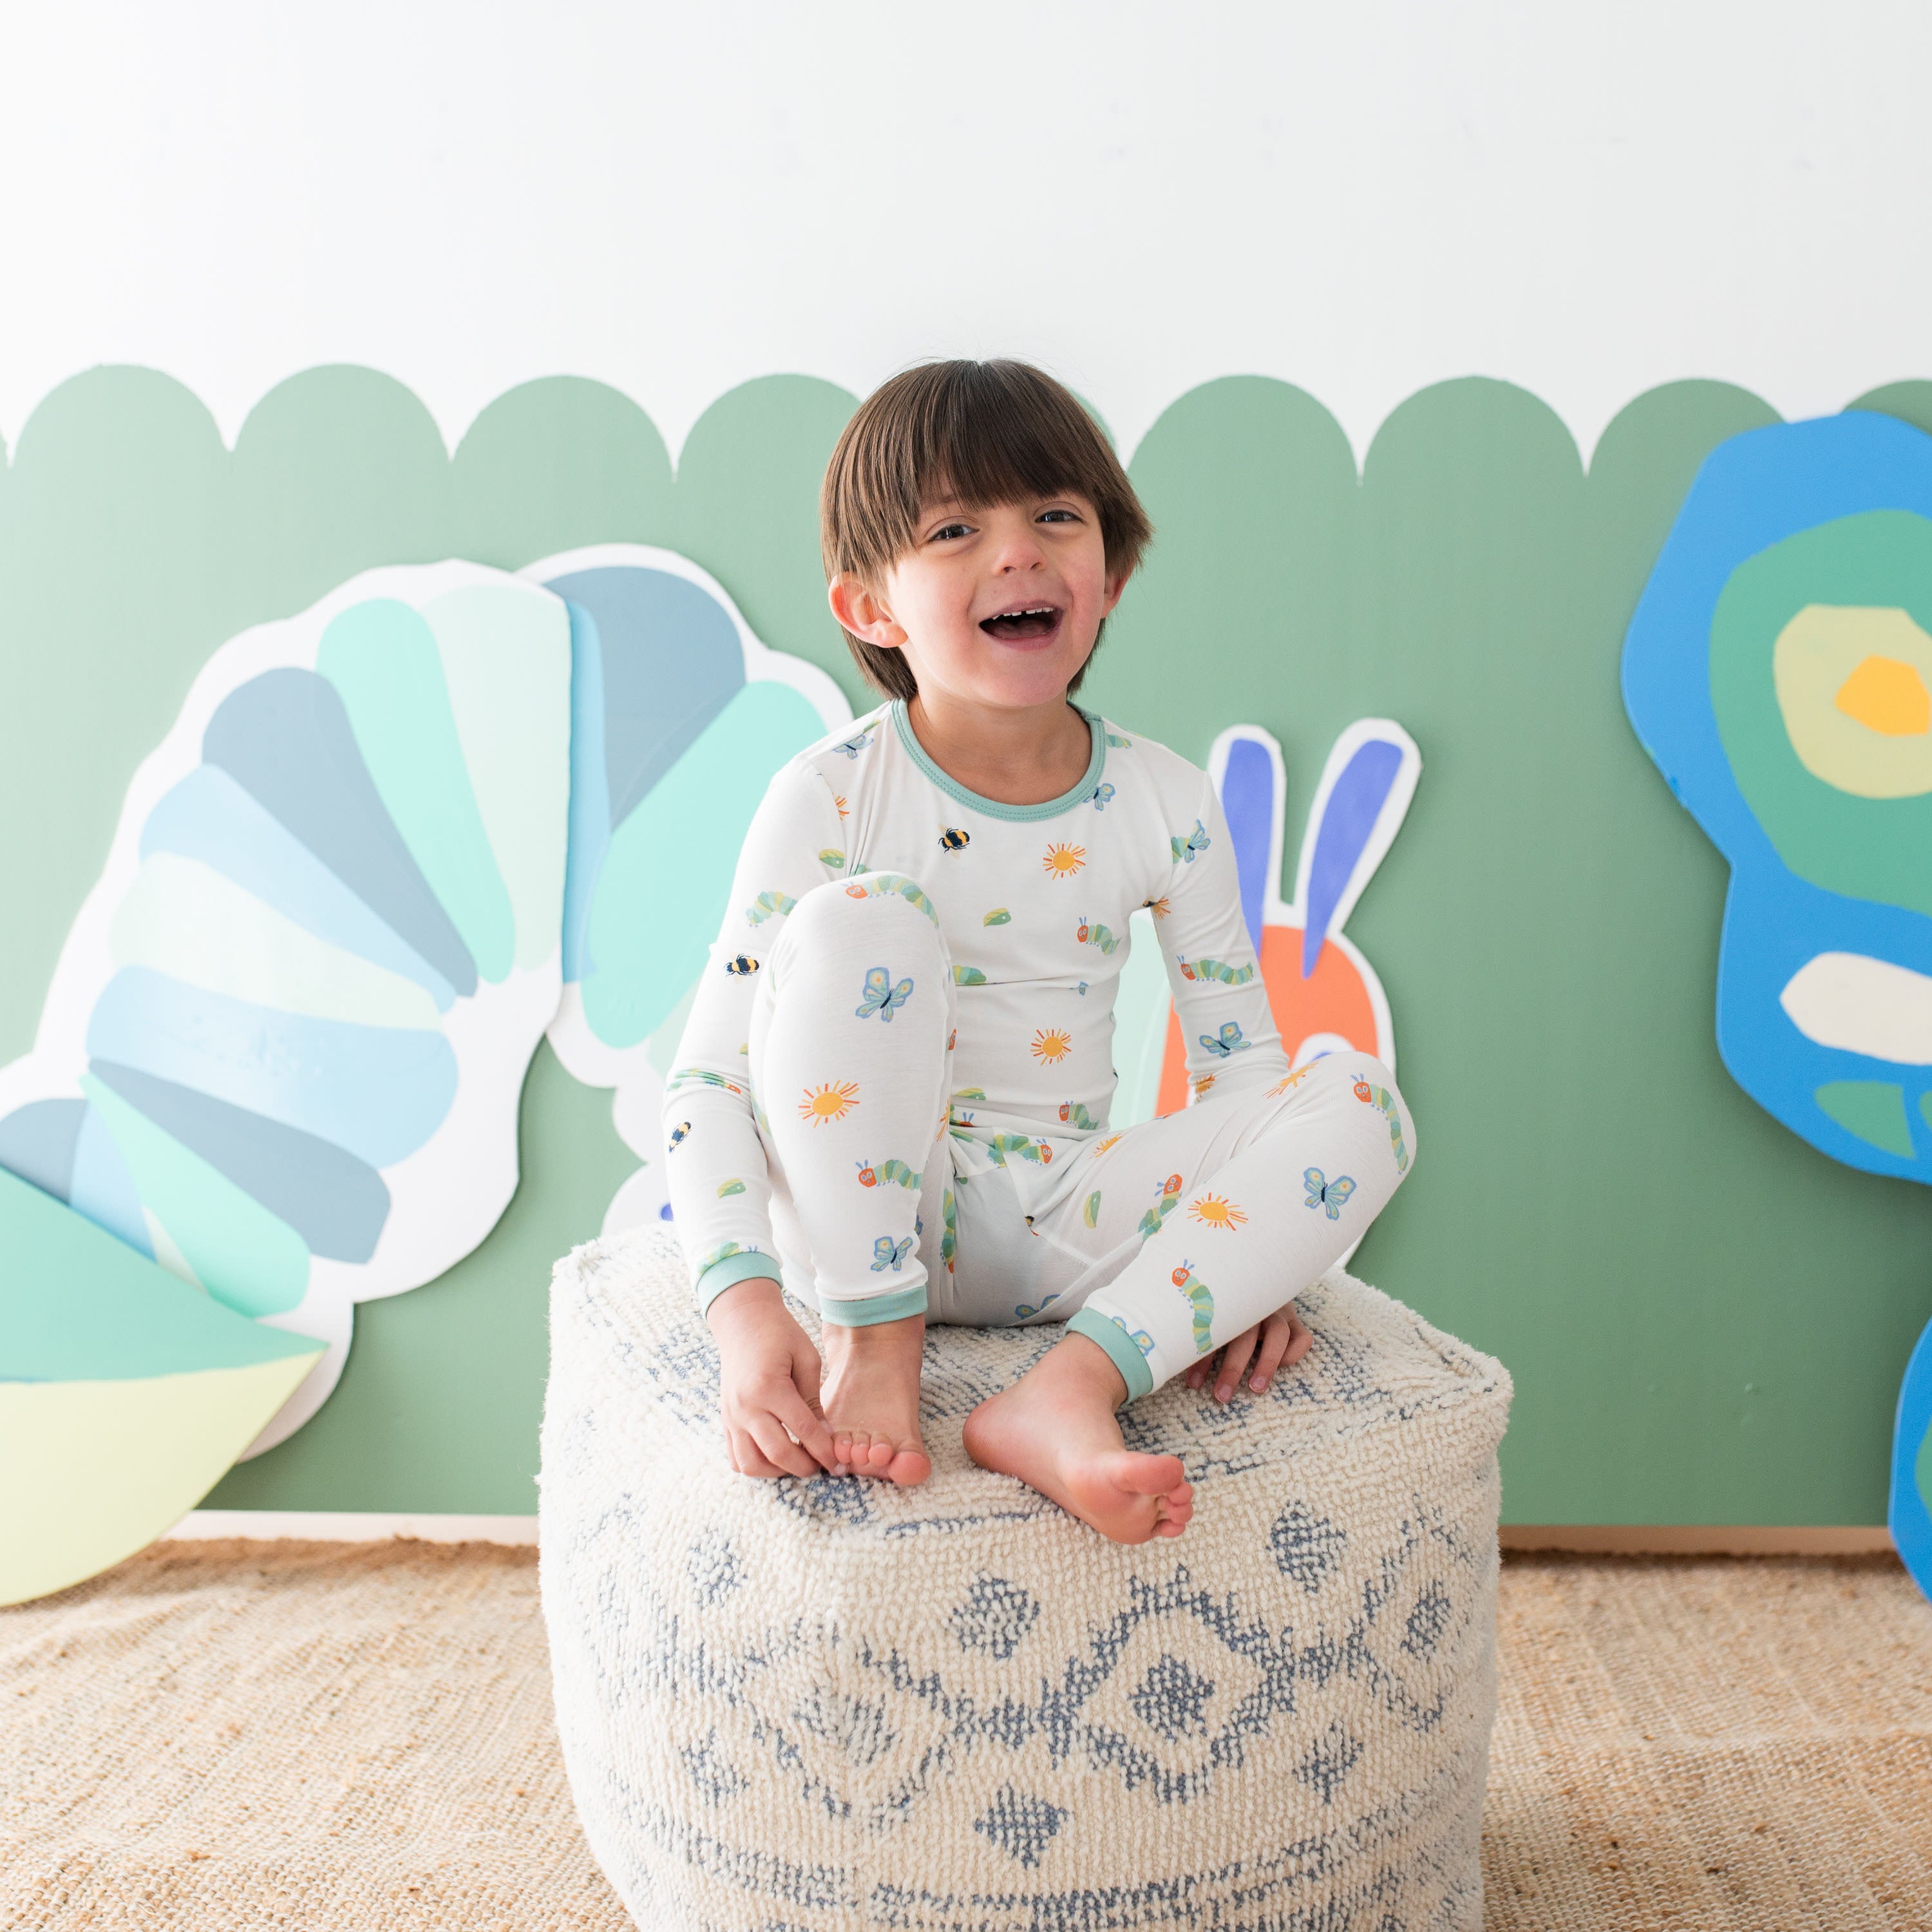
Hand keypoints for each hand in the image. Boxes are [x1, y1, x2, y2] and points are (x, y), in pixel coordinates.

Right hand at [707, 1277, 837, 1477]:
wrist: (742, 1322)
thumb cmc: (780, 1334)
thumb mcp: (807, 1358)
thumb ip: (814, 1400)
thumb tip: (825, 1436)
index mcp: (769, 1387)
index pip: (802, 1430)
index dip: (823, 1451)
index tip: (838, 1464)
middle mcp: (745, 1406)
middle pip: (777, 1453)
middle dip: (803, 1467)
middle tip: (821, 1467)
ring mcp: (731, 1416)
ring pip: (751, 1463)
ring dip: (776, 1471)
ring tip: (796, 1463)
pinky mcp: (725, 1420)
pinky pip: (735, 1456)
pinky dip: (755, 1465)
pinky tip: (774, 1459)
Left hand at [1184, 1303, 1311, 1403]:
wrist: (1261, 1274)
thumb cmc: (1226, 1304)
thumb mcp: (1211, 1314)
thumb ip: (1199, 1333)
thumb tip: (1177, 1365)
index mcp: (1228, 1303)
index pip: (1215, 1330)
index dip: (1202, 1359)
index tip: (1193, 1384)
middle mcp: (1254, 1306)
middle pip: (1244, 1335)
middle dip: (1232, 1368)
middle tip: (1221, 1396)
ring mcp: (1277, 1311)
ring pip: (1277, 1334)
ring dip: (1266, 1363)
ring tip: (1256, 1388)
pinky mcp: (1295, 1320)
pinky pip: (1302, 1337)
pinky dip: (1293, 1354)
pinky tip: (1281, 1368)